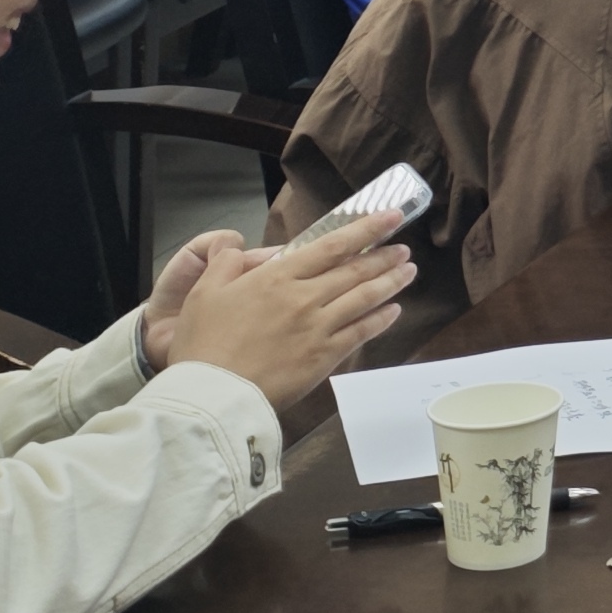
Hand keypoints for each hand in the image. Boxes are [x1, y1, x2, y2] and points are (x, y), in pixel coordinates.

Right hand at [157, 216, 417, 408]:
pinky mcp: (324, 357)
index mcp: (277, 277)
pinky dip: (380, 319)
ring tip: (408, 271)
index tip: (390, 216)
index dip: (365, 228)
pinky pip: (360, 333)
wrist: (212, 396)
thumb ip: (224, 263)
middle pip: (355, 270)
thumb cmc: (203, 345)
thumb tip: (231, 243)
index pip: (332, 245)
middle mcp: (305, 298)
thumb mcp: (203, 293)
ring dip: (390, 282)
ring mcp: (318, 328)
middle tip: (403, 247)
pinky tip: (393, 311)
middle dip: (384, 256)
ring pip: (364, 298)